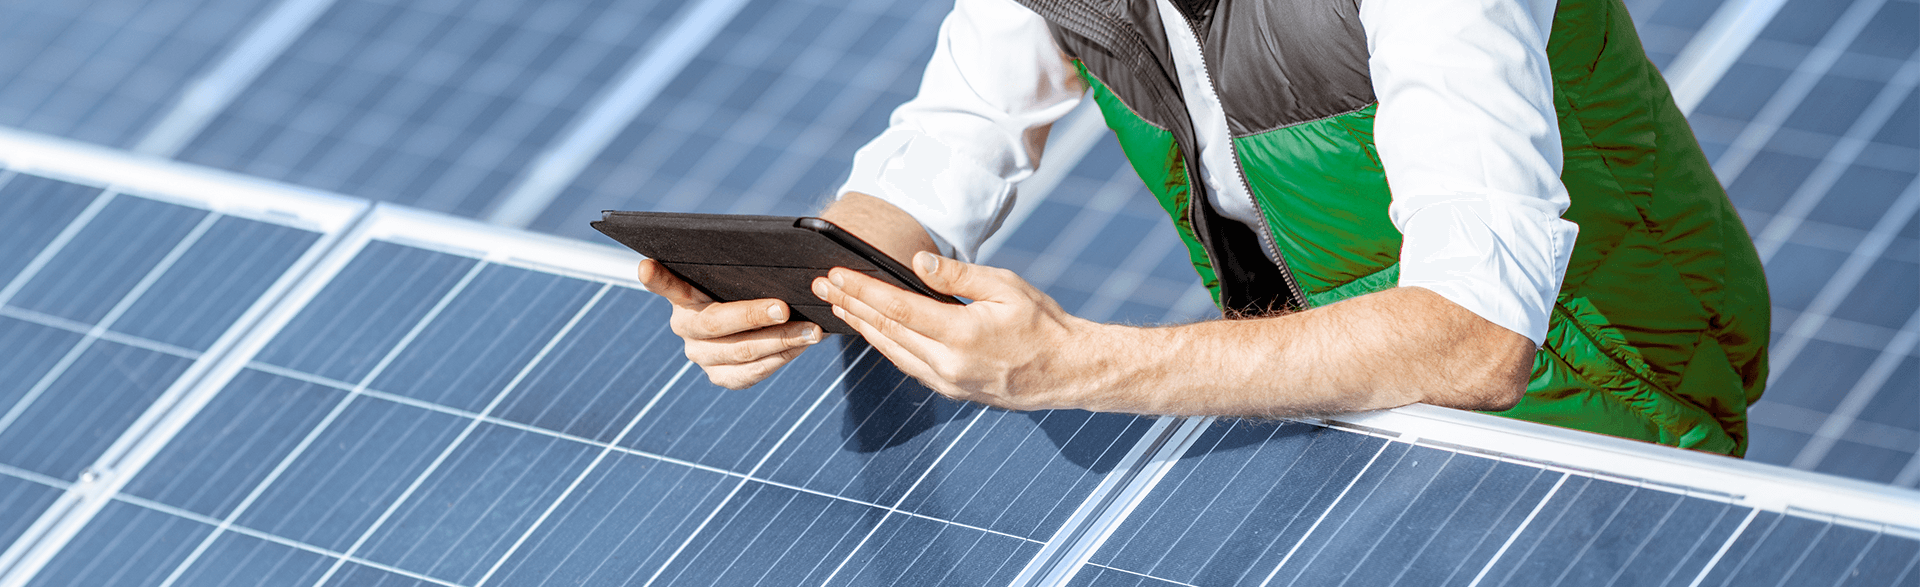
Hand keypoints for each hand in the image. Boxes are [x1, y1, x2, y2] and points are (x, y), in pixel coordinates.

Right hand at [638, 259, 822, 388]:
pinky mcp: (719, 376)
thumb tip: (771, 249)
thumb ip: (738, 264)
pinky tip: (801, 346)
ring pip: (740, 353)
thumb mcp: (741, 271)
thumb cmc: (749, 284)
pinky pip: (750, 374)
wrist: (758, 318)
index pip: (665, 283)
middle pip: (715, 324)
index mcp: (682, 295)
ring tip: (812, 330)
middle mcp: (683, 327)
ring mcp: (700, 356)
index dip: (656, 278)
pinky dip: (779, 359)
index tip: (646, 266)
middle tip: (784, 307)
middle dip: (753, 315)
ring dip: (780, 341)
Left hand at [811, 252, 1109, 410]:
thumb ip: (957, 275)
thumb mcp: (1005, 286)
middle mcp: (949, 364)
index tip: (835, 275)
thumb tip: (915, 263)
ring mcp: (948, 382)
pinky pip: (908, 365)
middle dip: (851, 305)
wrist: (1068, 371)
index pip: (897, 309)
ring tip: (839, 304)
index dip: (862, 291)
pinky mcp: (951, 390)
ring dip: (863, 327)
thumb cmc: (1042, 322)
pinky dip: (885, 344)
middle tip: (821, 286)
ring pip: (892, 352)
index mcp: (962, 335)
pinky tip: (872, 329)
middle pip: (886, 332)